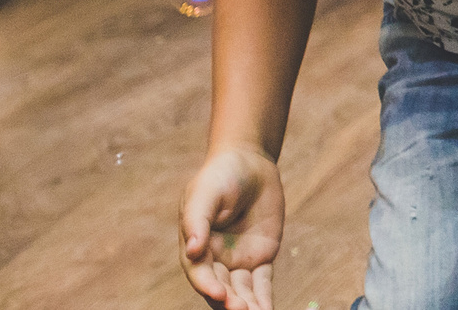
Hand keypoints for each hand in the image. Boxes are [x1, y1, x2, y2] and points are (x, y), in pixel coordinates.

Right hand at [179, 145, 284, 309]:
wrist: (249, 163)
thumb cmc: (220, 176)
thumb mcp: (205, 193)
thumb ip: (198, 221)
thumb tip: (193, 251)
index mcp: (195, 246)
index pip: (199, 272)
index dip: (207, 285)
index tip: (219, 294)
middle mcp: (214, 259)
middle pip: (220, 288)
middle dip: (230, 302)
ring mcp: (237, 261)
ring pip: (241, 291)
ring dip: (248, 306)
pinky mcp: (260, 257)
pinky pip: (262, 282)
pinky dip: (264, 298)